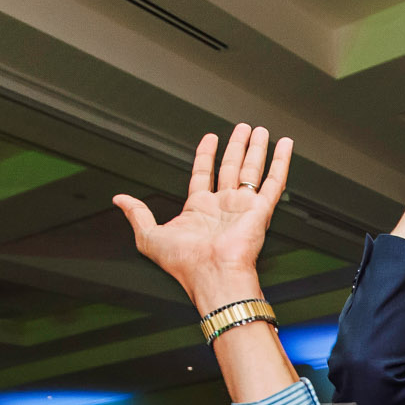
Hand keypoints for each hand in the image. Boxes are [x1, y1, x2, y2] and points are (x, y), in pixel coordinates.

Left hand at [114, 124, 291, 313]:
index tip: (210, 139)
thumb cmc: (185, 264)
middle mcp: (223, 207)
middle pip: (231, 168)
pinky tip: (284, 146)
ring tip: (259, 131)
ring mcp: (243, 207)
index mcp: (200, 210)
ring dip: (256, 149)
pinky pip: (274, 181)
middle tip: (242, 129)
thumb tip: (120, 200)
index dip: (205, 155)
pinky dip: (281, 162)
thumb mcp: (149, 236)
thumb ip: (137, 214)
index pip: (203, 174)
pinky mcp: (261, 210)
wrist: (212, 275)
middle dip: (236, 147)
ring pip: (252, 170)